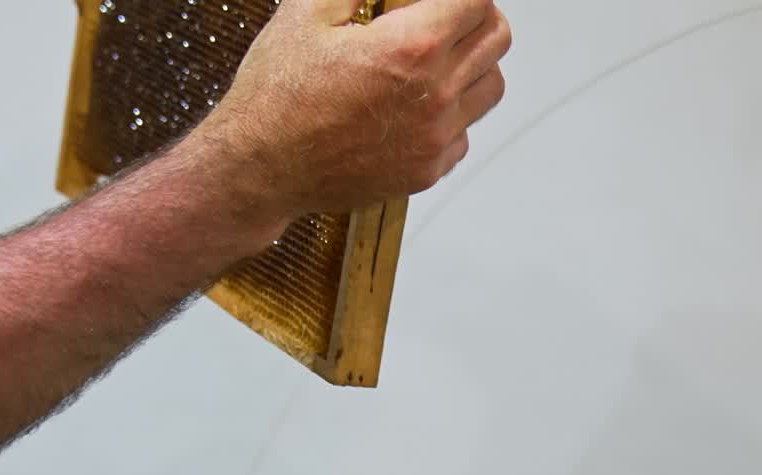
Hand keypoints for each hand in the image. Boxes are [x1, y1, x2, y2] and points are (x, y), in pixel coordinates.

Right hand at [198, 0, 510, 229]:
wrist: (265, 168)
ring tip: (432, 60)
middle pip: (497, 39)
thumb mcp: (309, 9)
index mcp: (413, 48)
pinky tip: (413, 104)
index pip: (477, 0)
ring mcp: (435, 139)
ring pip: (491, 87)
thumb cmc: (279, 93)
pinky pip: (464, 132)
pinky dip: (451, 112)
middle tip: (441, 14)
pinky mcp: (428, 170)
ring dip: (472, 64)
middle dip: (475, 16)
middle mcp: (435, 96)